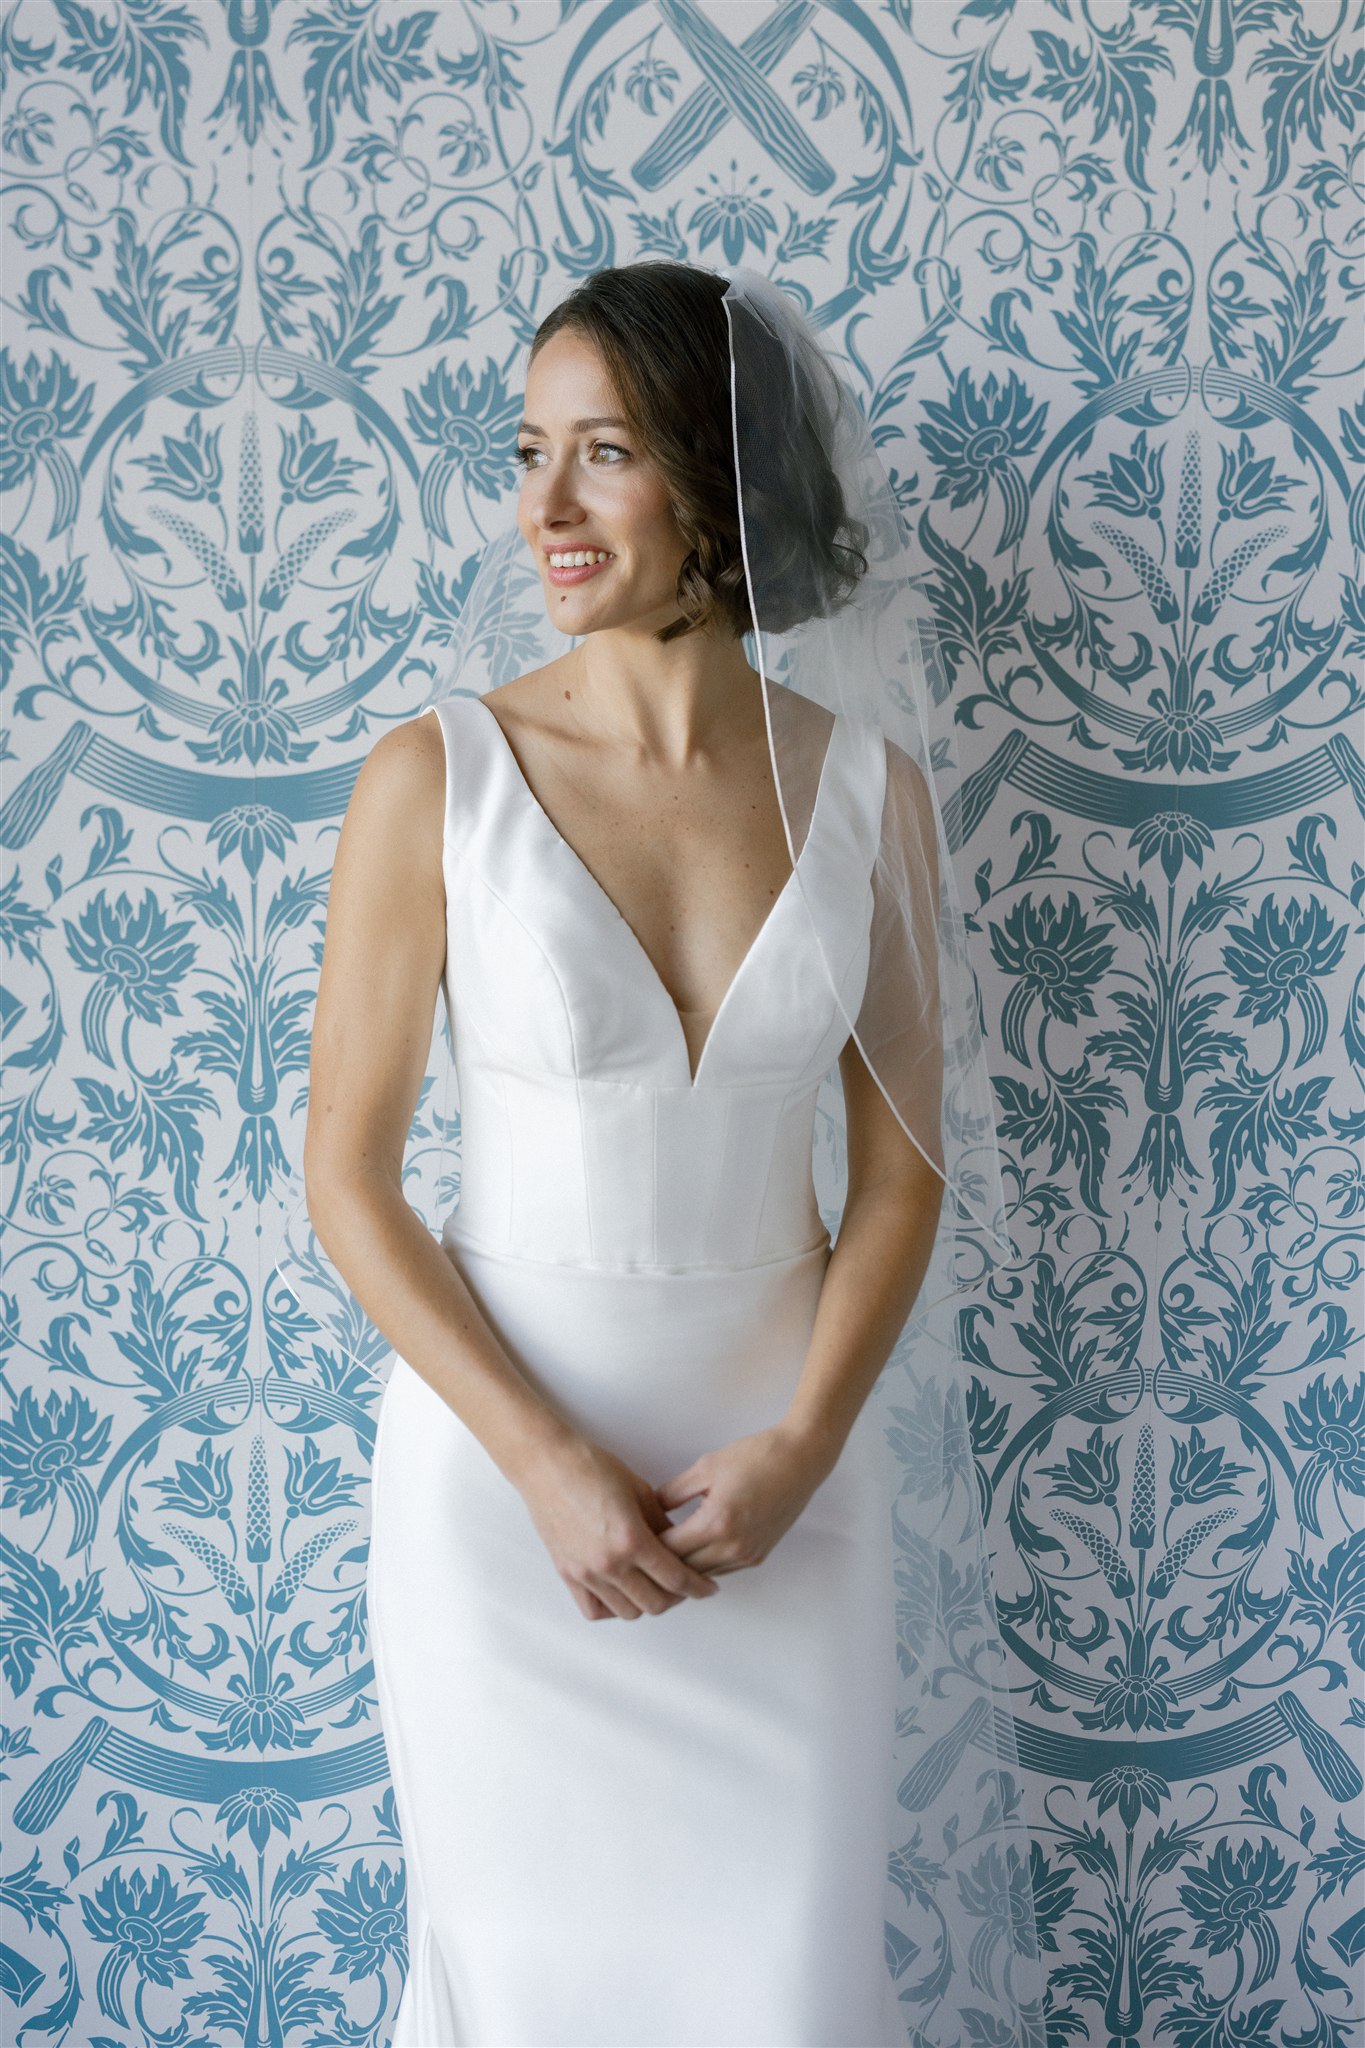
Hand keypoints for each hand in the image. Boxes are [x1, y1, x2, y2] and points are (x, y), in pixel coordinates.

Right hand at [514, 1432, 721, 1621]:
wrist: (548, 1465)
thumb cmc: (591, 1468)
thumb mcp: (640, 1490)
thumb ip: (662, 1525)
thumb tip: (680, 1546)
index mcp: (632, 1540)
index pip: (675, 1578)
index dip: (698, 1586)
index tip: (707, 1588)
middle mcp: (609, 1563)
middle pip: (655, 1603)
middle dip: (677, 1597)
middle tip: (683, 1585)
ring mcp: (586, 1573)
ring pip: (628, 1612)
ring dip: (646, 1603)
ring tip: (653, 1587)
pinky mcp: (568, 1574)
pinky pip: (595, 1610)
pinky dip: (613, 1608)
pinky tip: (622, 1593)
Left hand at [653, 1425, 834, 1577]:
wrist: (800, 1460)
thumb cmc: (755, 1457)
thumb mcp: (706, 1466)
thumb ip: (673, 1492)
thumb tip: (650, 1510)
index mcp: (716, 1523)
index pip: (669, 1551)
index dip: (646, 1549)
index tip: (630, 1542)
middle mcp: (733, 1547)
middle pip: (684, 1570)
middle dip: (660, 1565)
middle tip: (639, 1558)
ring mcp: (747, 1555)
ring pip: (703, 1576)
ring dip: (682, 1570)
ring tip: (660, 1560)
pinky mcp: (758, 1556)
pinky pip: (722, 1571)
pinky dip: (704, 1566)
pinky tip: (690, 1554)